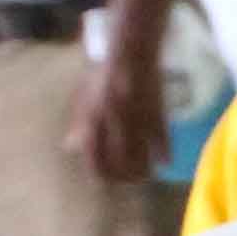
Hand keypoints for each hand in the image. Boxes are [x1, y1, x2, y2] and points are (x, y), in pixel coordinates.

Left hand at [64, 50, 154, 186]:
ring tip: (148, 176)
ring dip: (145, 169)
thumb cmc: (104, 74)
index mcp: (92, 118)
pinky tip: (166, 162)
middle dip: (125, 176)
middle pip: (119, 161)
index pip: (93, 156)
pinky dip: (164, 153)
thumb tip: (70, 147)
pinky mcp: (157, 113)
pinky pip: (161, 139)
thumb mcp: (84, 97)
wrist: (132, 53)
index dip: (99, 173)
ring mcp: (136, 118)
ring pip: (141, 154)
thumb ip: (79, 124)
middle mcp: (112, 122)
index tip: (105, 182)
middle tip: (130, 182)